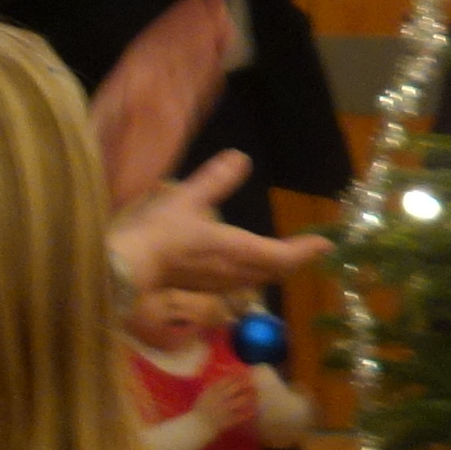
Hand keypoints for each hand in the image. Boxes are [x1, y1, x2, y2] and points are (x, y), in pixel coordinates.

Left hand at [89, 0, 242, 207]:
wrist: (99, 192)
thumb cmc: (101, 168)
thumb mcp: (110, 136)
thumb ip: (130, 109)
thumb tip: (146, 79)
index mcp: (129, 87)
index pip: (155, 47)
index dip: (175, 24)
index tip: (195, 2)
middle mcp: (146, 92)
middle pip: (174, 53)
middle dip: (195, 27)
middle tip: (216, 1)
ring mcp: (162, 109)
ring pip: (187, 71)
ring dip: (204, 45)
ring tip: (223, 21)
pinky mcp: (174, 128)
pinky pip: (194, 97)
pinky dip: (207, 79)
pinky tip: (218, 65)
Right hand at [106, 151, 324, 303]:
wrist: (125, 267)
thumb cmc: (159, 232)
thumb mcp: (188, 198)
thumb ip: (216, 179)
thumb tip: (241, 158)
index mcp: (238, 250)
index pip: (283, 256)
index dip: (306, 251)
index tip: (325, 244)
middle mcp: (235, 273)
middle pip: (275, 271)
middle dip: (294, 261)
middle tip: (308, 250)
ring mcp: (218, 285)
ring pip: (257, 280)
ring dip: (274, 269)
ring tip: (282, 257)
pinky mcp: (202, 291)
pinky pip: (238, 284)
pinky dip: (252, 274)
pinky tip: (242, 267)